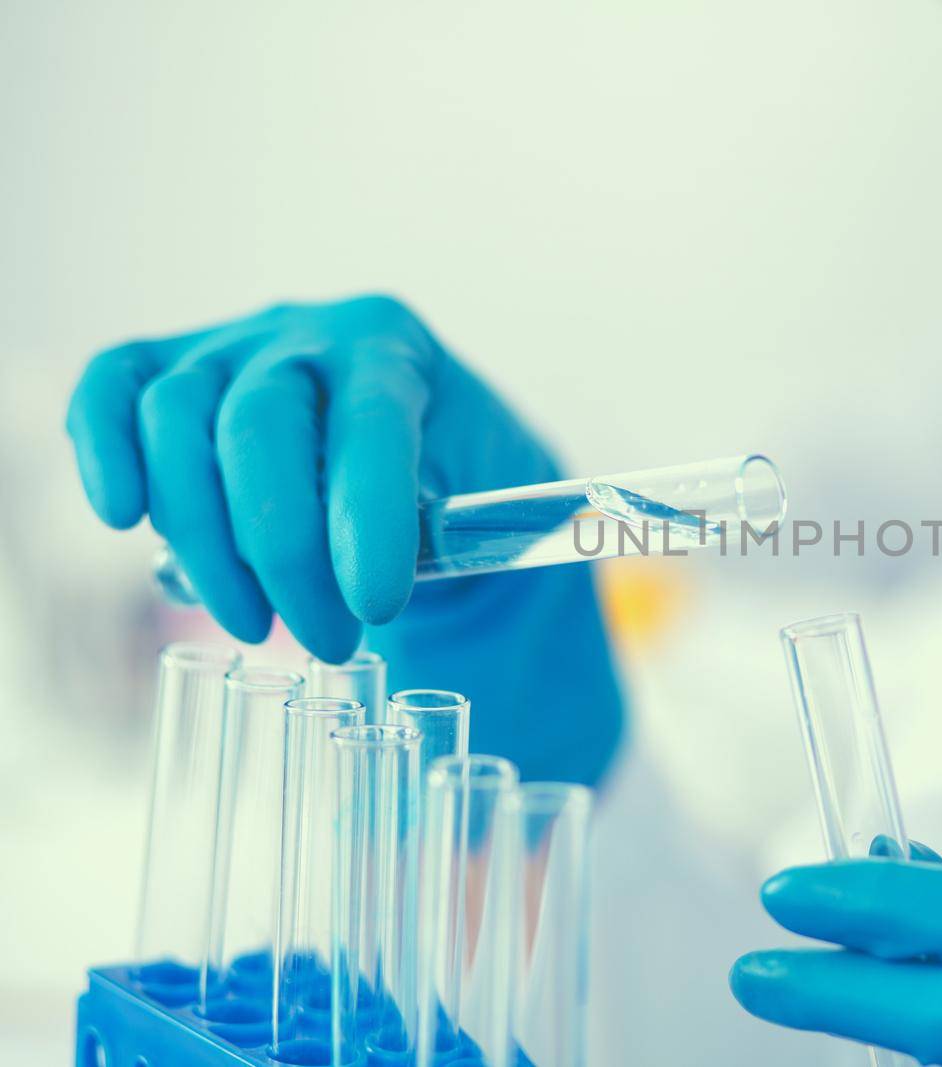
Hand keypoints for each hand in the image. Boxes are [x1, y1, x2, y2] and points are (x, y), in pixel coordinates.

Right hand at [67, 295, 622, 780]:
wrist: (418, 436)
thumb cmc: (448, 473)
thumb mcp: (474, 494)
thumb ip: (434, 529)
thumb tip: (361, 591)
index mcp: (395, 349)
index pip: (371, 427)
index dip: (366, 519)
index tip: (375, 607)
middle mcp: (306, 331)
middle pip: (260, 428)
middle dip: (285, 554)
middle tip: (328, 640)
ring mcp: (228, 342)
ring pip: (177, 420)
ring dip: (206, 542)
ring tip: (255, 625)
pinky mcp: (166, 366)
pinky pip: (111, 390)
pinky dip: (103, 452)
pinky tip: (123, 520)